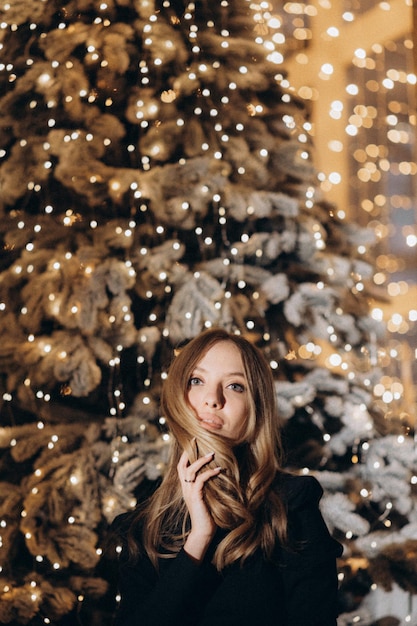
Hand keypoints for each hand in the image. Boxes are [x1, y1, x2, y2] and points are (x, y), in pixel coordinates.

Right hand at [177, 448, 220, 562]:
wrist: (203, 532)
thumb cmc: (208, 514)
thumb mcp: (206, 496)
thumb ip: (207, 485)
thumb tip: (217, 472)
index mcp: (186, 487)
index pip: (182, 467)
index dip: (185, 454)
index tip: (191, 442)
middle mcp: (185, 488)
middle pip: (183, 466)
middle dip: (189, 452)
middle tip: (196, 440)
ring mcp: (189, 493)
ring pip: (190, 471)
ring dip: (201, 461)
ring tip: (211, 454)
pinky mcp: (195, 497)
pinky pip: (200, 481)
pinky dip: (209, 473)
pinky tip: (218, 470)